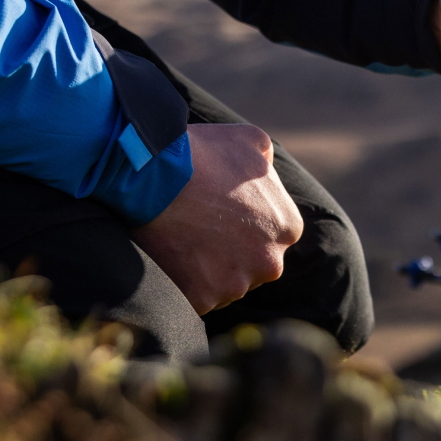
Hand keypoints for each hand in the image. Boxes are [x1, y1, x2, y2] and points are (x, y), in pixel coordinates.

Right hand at [132, 123, 303, 314]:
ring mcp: (236, 285)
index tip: (218, 217)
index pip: (269, 237)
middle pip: (249, 265)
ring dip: (205, 270)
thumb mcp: (250, 141)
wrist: (153, 175)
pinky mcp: (202, 300)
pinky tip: (168, 258)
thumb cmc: (203, 154)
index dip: (242, 227)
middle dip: (229, 253)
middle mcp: (270, 263)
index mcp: (287, 228)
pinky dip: (181, 284)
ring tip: (180, 240)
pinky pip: (195, 298)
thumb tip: (266, 170)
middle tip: (197, 231)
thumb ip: (267, 160)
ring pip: (223, 284)